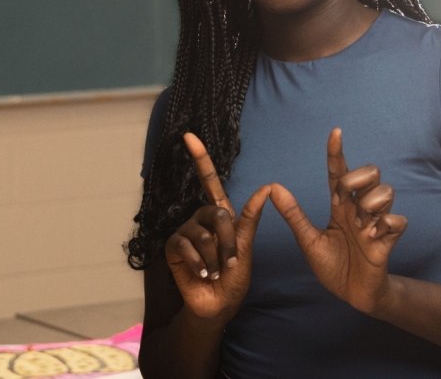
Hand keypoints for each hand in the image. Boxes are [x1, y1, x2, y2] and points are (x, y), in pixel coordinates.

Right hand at [165, 132, 271, 322]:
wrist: (218, 304)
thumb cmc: (234, 278)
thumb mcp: (246, 248)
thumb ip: (251, 219)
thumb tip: (267, 187)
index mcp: (219, 215)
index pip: (209, 182)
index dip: (201, 159)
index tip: (189, 136)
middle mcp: (200, 219)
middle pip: (216, 214)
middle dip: (228, 243)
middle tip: (230, 263)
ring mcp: (184, 232)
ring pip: (203, 234)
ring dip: (215, 258)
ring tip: (215, 272)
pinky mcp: (172, 247)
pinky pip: (186, 246)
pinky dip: (199, 263)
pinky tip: (202, 274)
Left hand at [270, 128, 406, 313]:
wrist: (351, 294)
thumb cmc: (333, 266)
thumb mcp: (308, 240)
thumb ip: (294, 215)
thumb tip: (273, 188)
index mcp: (340, 207)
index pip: (338, 173)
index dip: (337, 153)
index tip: (335, 132)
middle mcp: (359, 210)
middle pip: (370, 172)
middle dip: (357, 178)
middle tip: (343, 201)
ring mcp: (376, 223)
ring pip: (386, 192)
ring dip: (370, 205)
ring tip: (360, 226)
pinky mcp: (388, 240)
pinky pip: (396, 220)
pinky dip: (384, 225)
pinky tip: (372, 237)